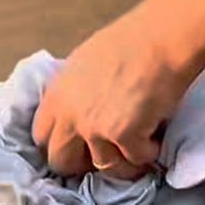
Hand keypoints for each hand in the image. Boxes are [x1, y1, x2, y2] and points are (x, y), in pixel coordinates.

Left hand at [32, 3, 198, 177]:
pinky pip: (136, 161)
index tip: (76, 146)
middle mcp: (70, 114)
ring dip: (123, 160)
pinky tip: (156, 137)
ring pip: (103, 167)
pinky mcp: (124, 136)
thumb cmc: (132, 39)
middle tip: (106, 152)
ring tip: (140, 143)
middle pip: (61, 161)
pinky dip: (148, 153)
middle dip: (84, 163)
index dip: (60, 143)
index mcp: (57, 93)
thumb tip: (78, 114)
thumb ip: (74, 93)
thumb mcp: (85, 62)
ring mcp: (95, 128)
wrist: (163, 37)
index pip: (41, 136)